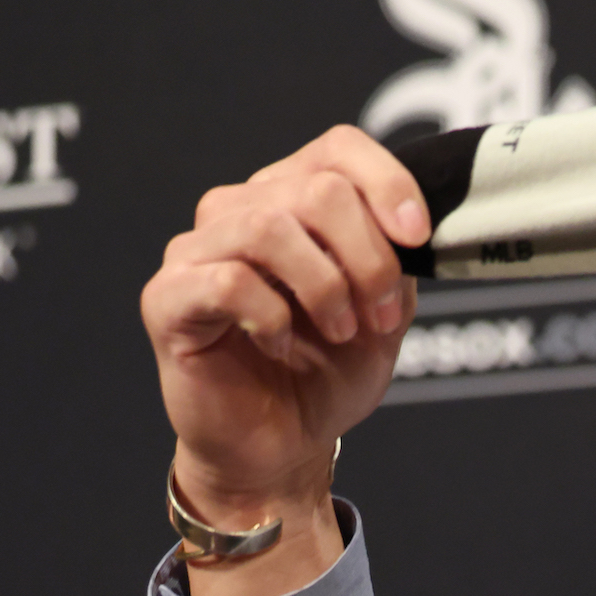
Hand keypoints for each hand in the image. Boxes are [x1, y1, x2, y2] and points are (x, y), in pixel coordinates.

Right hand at [139, 126, 429, 595]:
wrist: (280, 447)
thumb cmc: (326, 375)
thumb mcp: (386, 312)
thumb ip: (399, 260)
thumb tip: (427, 224)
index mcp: (293, 201)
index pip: (338, 148)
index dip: (387, 181)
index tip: (419, 236)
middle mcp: (240, 211)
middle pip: (315, 189)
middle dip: (368, 256)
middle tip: (381, 313)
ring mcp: (197, 250)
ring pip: (268, 227)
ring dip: (325, 286)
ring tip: (342, 332)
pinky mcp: (169, 297)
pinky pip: (227, 281)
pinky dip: (273, 316)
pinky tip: (283, 346)